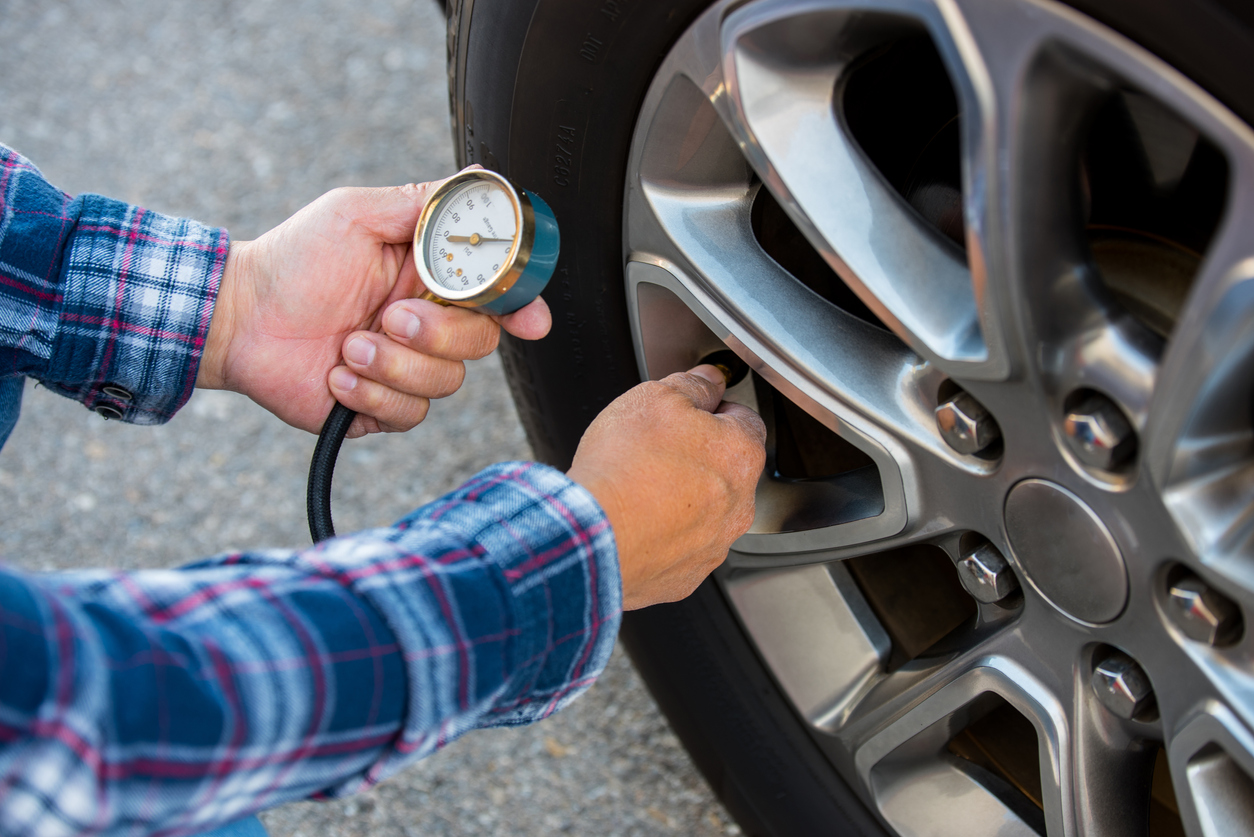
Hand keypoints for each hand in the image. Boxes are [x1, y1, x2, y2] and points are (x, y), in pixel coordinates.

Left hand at [197, 177, 550, 436]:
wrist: (238, 317)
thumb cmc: (293, 261)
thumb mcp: (357, 213)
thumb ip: (422, 203)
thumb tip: (479, 177)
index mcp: (431, 278)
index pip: (496, 294)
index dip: (522, 306)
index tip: (530, 320)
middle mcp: (427, 324)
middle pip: (481, 341)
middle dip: (438, 333)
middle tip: (391, 317)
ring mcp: (407, 367)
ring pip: (446, 381)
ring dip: (393, 365)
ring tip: (347, 346)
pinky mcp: (383, 406)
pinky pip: (409, 413)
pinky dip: (369, 393)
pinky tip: (336, 375)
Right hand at [567, 366, 765, 609]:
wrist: (590, 535)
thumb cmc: (625, 467)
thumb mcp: (656, 398)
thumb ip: (692, 385)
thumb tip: (708, 380)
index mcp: (741, 455)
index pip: (744, 421)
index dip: (713, 411)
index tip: (688, 413)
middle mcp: (738, 506)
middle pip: (725, 471)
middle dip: (696, 459)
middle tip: (655, 451)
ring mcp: (713, 546)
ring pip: (704, 514)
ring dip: (680, 501)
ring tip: (639, 490)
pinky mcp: (684, 577)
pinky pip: (679, 550)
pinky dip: (661, 537)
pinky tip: (634, 523)